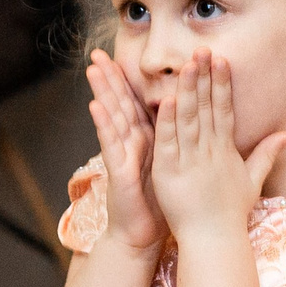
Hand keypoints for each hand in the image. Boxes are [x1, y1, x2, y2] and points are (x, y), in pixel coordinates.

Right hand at [84, 49, 167, 253]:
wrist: (144, 235)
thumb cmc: (160, 203)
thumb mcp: (172, 166)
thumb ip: (178, 143)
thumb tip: (192, 124)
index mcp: (148, 139)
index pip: (138, 102)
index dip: (131, 78)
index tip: (126, 52)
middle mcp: (132, 143)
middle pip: (120, 104)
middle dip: (110, 78)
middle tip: (97, 51)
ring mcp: (122, 155)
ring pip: (112, 118)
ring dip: (102, 93)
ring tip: (93, 68)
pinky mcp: (118, 171)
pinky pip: (111, 145)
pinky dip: (103, 125)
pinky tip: (95, 106)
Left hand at [148, 51, 285, 242]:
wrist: (214, 240)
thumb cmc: (230, 214)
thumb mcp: (252, 180)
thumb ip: (266, 155)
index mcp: (225, 150)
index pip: (224, 110)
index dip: (222, 84)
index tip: (221, 60)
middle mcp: (209, 151)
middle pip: (206, 108)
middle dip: (204, 77)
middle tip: (203, 49)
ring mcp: (189, 161)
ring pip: (188, 120)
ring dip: (186, 91)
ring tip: (186, 64)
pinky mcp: (169, 173)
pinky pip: (168, 143)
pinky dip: (167, 122)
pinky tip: (167, 100)